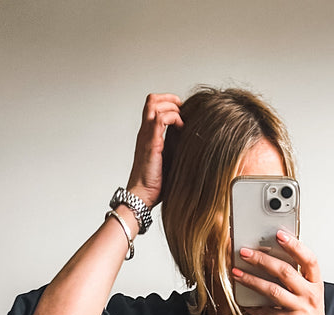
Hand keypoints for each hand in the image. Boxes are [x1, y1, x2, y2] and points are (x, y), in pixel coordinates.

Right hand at [125, 93, 182, 209]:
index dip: (167, 102)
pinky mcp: (151, 143)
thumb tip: (192, 143)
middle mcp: (145, 132)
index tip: (182, 110)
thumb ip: (174, 148)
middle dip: (170, 99)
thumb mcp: (167, 161)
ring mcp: (146, 136)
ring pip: (154, 104)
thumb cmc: (153, 184)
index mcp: (147, 136)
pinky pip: (160, 119)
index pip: (152, 106)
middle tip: (183, 109)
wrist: (142, 196)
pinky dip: (173, 118)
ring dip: (172, 106)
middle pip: (152, 100)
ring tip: (182, 118)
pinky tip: (181, 128)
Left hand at [231, 232, 332, 314]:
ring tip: (237, 273)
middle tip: (245, 252)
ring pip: (273, 290)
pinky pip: (268, 312)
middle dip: (262, 259)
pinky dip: (255, 307)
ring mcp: (302, 309)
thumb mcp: (308, 298)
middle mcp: (311, 295)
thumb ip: (296, 281)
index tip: (278, 234)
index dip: (295, 245)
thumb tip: (271, 263)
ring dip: (252, 280)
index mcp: (316, 284)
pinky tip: (246, 303)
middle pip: (285, 271)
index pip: (309, 259)